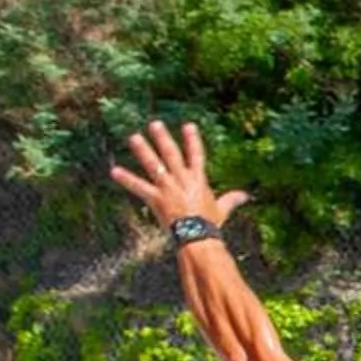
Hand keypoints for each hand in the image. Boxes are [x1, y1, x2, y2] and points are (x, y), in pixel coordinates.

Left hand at [111, 120, 248, 232]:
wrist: (198, 236)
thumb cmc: (210, 224)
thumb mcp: (222, 209)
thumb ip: (231, 199)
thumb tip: (246, 196)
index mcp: (198, 180)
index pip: (196, 155)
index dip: (192, 140)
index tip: (188, 125)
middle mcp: (182, 179)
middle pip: (171, 154)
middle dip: (163, 138)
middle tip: (154, 124)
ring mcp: (168, 187)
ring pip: (154, 164)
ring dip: (143, 150)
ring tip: (133, 137)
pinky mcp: (156, 198)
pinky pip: (138, 186)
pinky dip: (126, 179)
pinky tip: (114, 170)